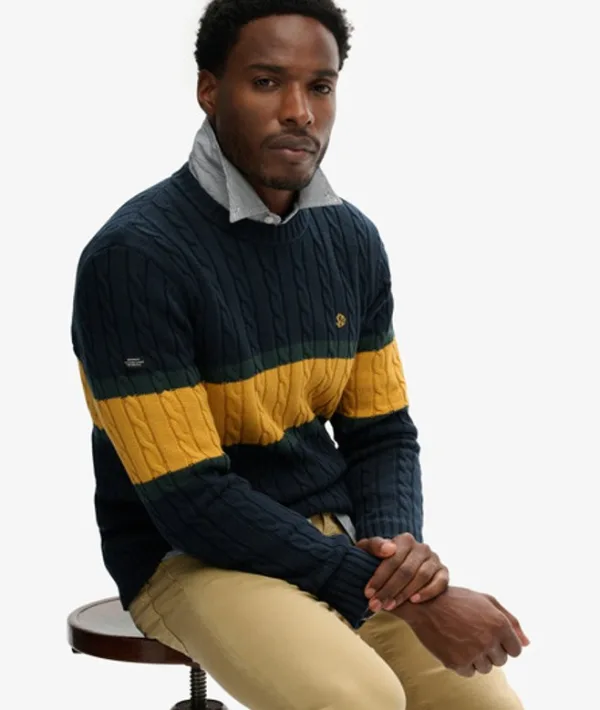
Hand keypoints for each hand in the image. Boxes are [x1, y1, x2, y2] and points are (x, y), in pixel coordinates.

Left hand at [356, 534, 448, 611]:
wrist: (400, 576)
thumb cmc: (381, 562)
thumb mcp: (371, 552)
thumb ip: (374, 546)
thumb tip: (389, 548)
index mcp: (405, 540)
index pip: (392, 559)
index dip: (379, 578)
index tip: (368, 593)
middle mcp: (422, 547)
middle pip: (406, 570)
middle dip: (389, 590)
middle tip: (376, 604)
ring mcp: (434, 560)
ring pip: (421, 577)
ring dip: (404, 594)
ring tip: (390, 605)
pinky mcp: (444, 573)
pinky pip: (439, 583)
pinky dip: (427, 592)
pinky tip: (414, 600)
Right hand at [392, 586, 529, 676]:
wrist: (425, 604)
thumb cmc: (458, 600)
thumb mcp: (486, 601)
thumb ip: (511, 621)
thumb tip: (527, 643)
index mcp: (499, 624)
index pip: (516, 650)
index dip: (503, 643)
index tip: (489, 635)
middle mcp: (489, 640)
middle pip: (501, 661)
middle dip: (490, 650)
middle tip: (473, 634)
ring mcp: (473, 653)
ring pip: (486, 668)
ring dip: (477, 657)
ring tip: (462, 638)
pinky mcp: (457, 662)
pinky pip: (469, 672)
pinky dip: (463, 662)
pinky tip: (454, 645)